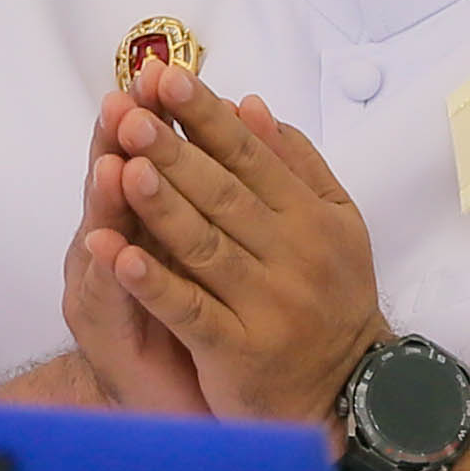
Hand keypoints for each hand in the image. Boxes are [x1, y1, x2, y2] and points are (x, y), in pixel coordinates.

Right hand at [57, 65, 216, 411]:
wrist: (169, 406)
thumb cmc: (190, 318)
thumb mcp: (194, 250)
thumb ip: (203, 189)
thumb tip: (237, 116)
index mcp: (133, 223)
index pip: (140, 157)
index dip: (147, 119)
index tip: (155, 76)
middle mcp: (105, 250)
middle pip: (110, 186)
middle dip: (120, 144)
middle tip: (123, 103)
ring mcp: (100, 293)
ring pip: (102, 236)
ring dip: (106, 197)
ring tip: (114, 159)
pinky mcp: (109, 339)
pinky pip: (111, 302)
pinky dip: (114, 272)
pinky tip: (107, 247)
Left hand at [119, 68, 390, 427]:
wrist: (351, 391)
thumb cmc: (333, 297)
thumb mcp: (336, 223)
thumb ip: (297, 164)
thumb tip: (253, 105)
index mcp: (310, 217)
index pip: (251, 156)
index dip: (208, 117)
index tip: (169, 79)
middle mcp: (292, 255)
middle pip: (223, 195)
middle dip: (173, 151)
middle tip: (131, 114)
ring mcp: (266, 304)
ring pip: (205, 247)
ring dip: (162, 207)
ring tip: (122, 168)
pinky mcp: (239, 351)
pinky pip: (191, 312)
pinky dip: (153, 284)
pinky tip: (118, 257)